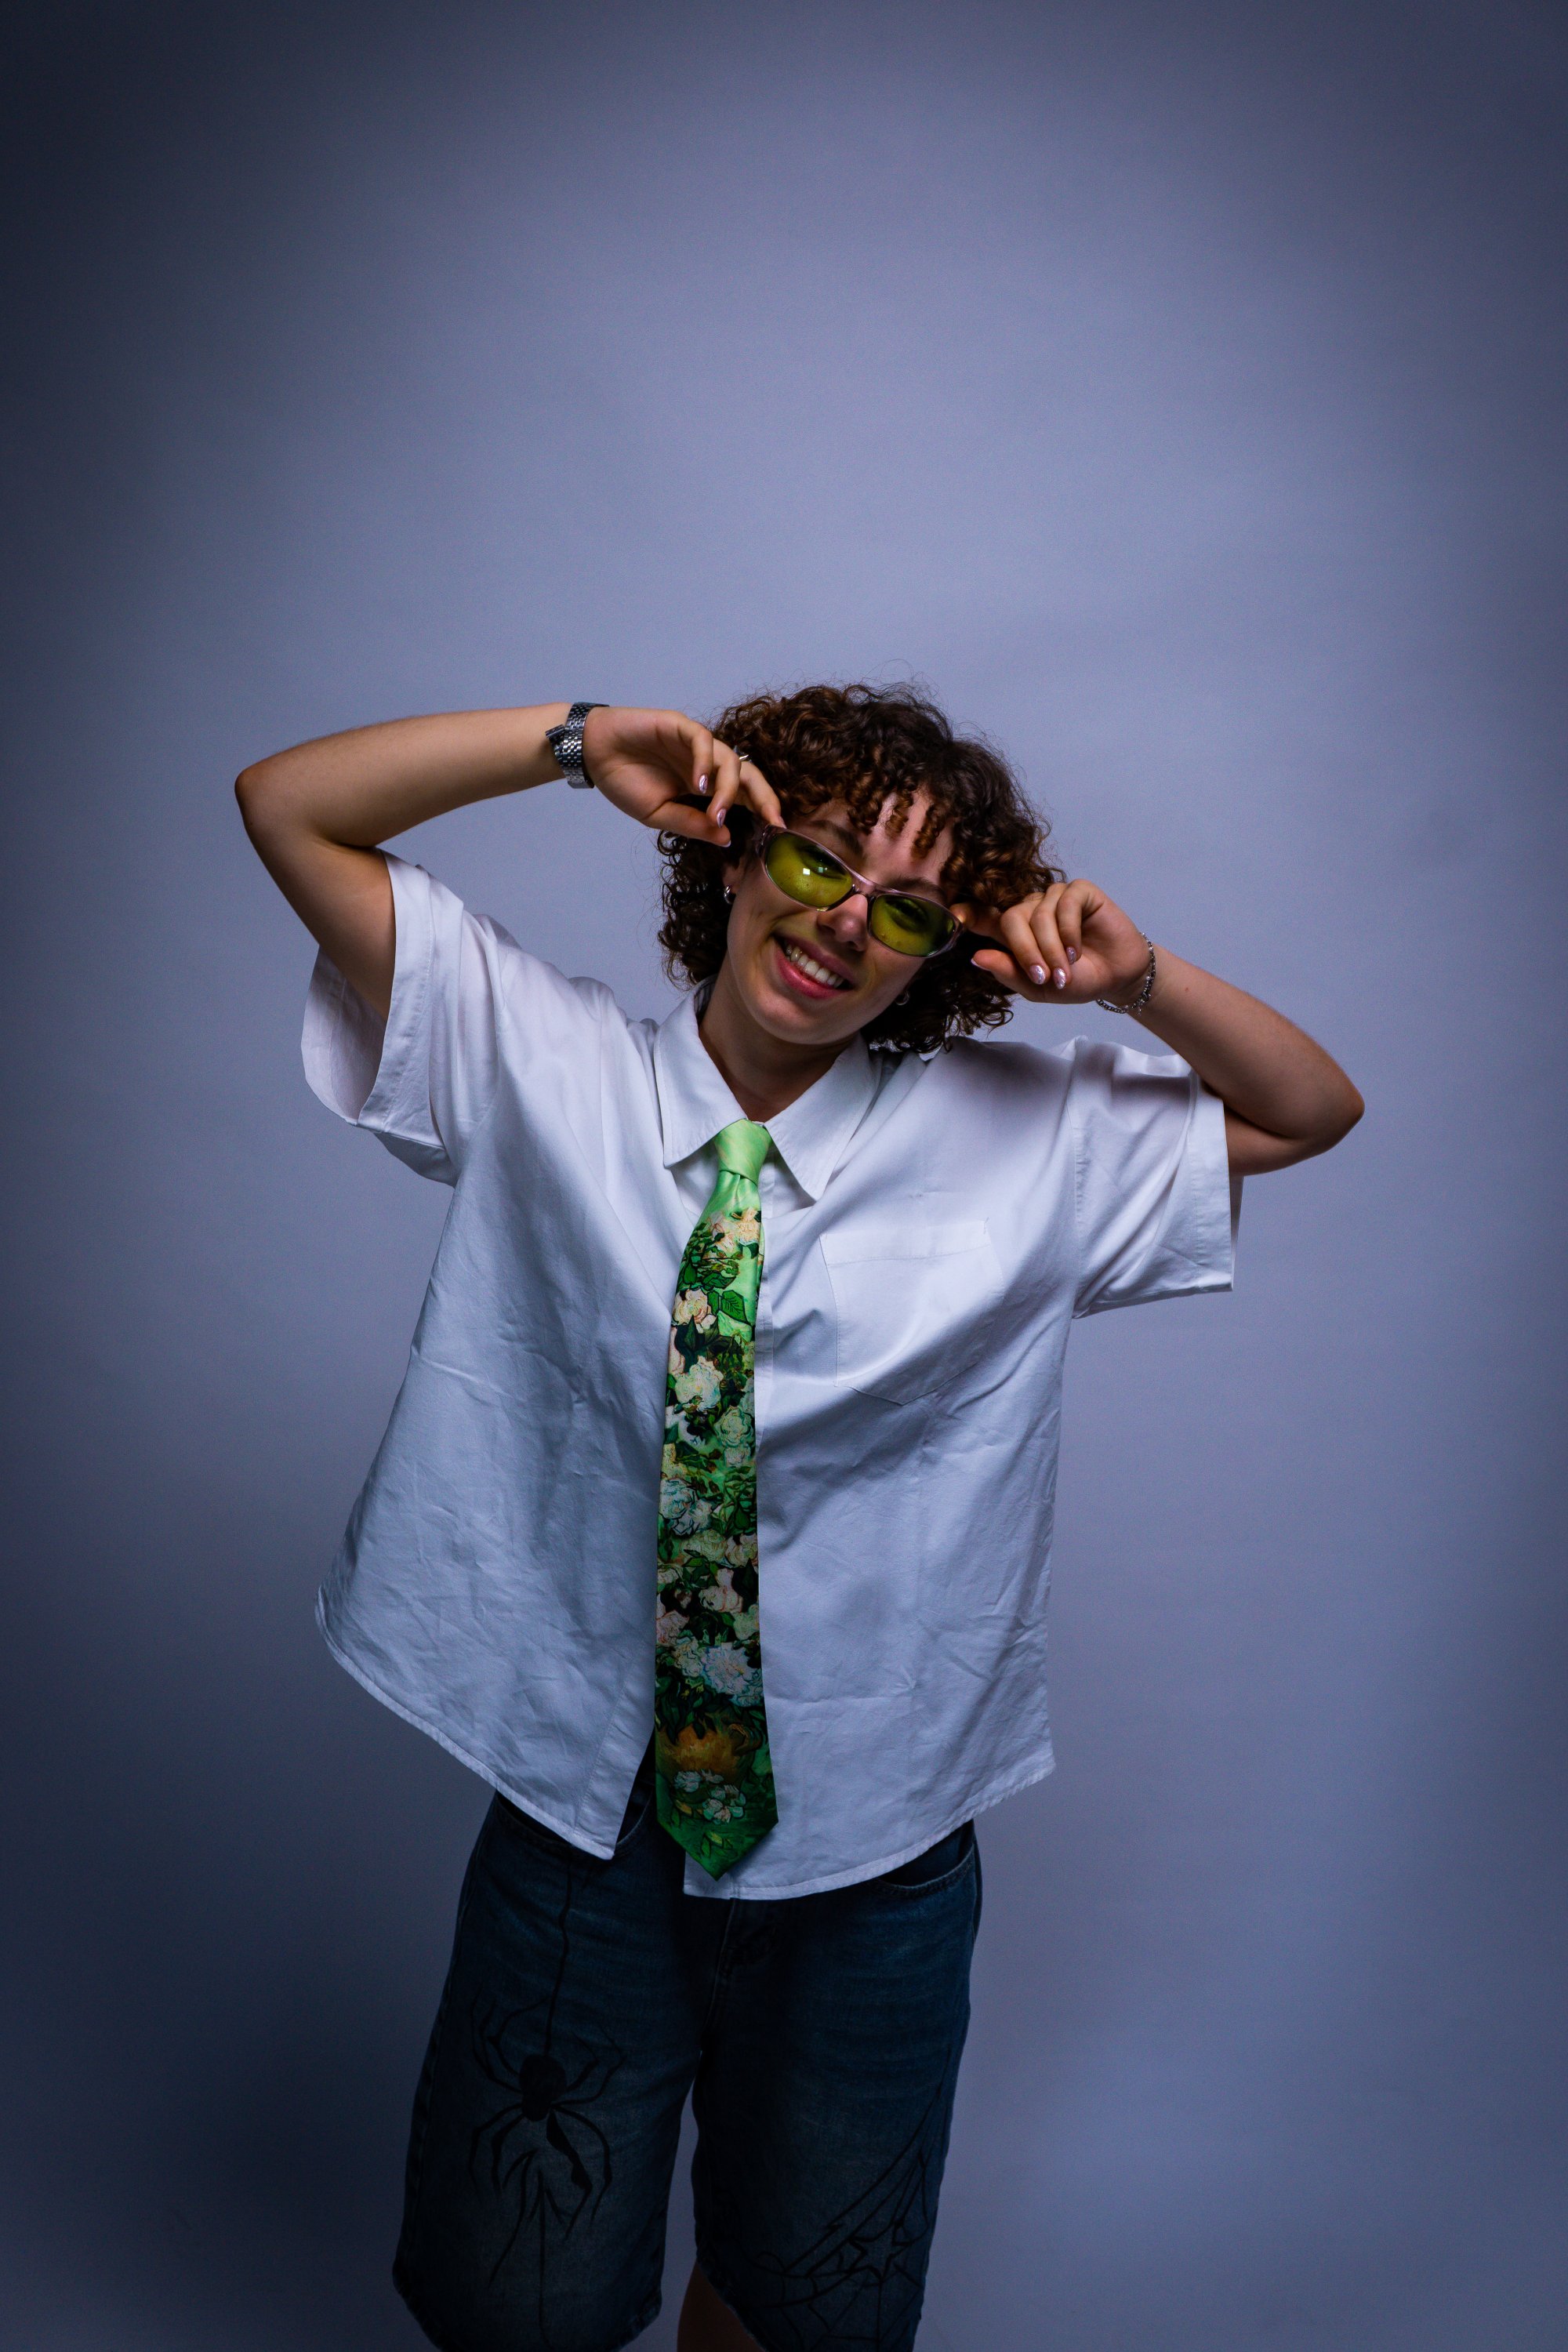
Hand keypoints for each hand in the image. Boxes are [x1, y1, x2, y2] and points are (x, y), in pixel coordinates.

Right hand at [581, 707, 781, 846]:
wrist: (594, 754)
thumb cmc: (625, 782)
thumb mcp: (659, 815)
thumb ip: (692, 824)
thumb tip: (726, 837)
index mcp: (705, 786)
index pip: (744, 795)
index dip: (763, 809)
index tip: (777, 832)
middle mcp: (706, 764)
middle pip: (748, 775)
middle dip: (765, 796)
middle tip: (773, 820)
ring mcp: (695, 744)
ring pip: (729, 759)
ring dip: (727, 788)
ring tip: (716, 811)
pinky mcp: (681, 726)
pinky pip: (703, 740)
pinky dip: (705, 761)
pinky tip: (698, 783)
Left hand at [963, 878, 1150, 1003]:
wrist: (1116, 977)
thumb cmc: (1076, 981)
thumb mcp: (1039, 987)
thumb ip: (1008, 971)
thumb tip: (975, 957)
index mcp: (1014, 932)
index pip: (984, 917)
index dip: (968, 914)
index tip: (953, 916)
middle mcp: (1031, 909)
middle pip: (1011, 918)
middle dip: (1026, 951)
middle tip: (1043, 976)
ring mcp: (1054, 897)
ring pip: (1039, 914)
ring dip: (1052, 947)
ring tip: (1066, 969)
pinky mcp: (1079, 891)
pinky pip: (1065, 903)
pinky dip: (1069, 929)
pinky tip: (1077, 948)